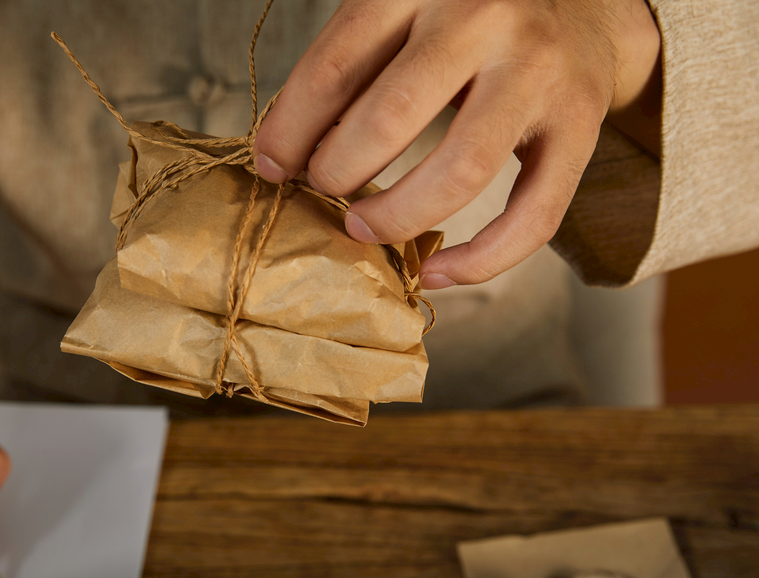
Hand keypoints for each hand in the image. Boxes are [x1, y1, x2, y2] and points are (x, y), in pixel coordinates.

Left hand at [254, 0, 660, 287]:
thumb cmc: (469, 19)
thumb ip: (351, 66)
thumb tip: (282, 153)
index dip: (290, 130)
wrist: (586, 6)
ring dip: (397, 216)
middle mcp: (485, 17)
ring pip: (460, 171)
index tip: (271, 167)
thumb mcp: (403, 11)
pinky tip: (437, 272)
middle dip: (338, 173)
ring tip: (363, 228)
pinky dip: (481, 261)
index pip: (336, 66)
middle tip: (324, 191)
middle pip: (390, 118)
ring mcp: (539, 71)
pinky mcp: (580, 125)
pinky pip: (533, 214)